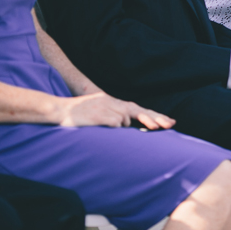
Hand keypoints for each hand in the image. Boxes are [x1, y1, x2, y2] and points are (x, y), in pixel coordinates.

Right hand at [57, 92, 175, 129]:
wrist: (59, 110)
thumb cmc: (79, 115)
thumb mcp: (99, 111)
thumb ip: (114, 117)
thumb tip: (126, 125)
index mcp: (114, 102)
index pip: (139, 108)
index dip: (155, 116)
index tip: (170, 122)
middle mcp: (113, 103)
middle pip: (139, 110)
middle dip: (155, 119)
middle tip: (169, 125)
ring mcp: (107, 108)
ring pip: (124, 120)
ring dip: (120, 126)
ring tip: (103, 122)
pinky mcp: (101, 115)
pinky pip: (114, 123)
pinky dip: (112, 127)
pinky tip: (102, 126)